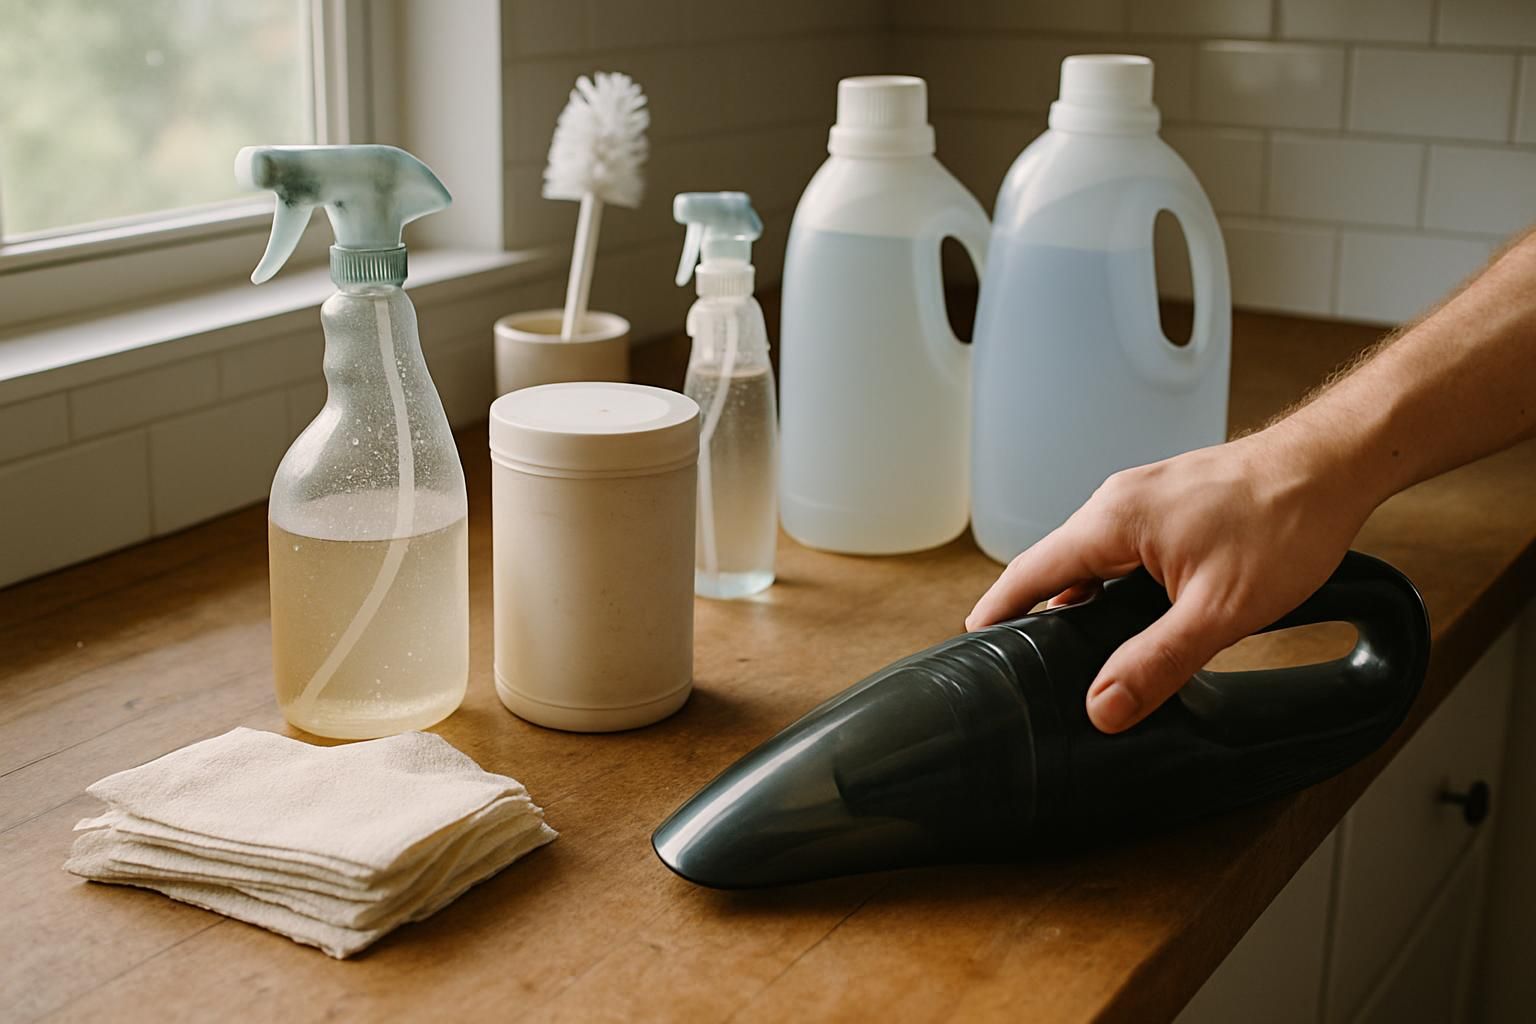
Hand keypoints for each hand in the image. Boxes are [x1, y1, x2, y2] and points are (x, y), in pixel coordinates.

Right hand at [965, 430, 1377, 732]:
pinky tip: (1134, 610)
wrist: (1333, 465)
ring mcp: (1143, 496)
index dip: (999, 611)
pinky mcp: (1169, 500)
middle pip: (1056, 564)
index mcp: (1111, 520)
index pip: (1030, 571)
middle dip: (1038, 611)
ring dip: (1081, 597)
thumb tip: (1104, 707)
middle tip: (1027, 660)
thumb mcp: (1219, 611)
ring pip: (1092, 556)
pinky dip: (1112, 581)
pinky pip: (1120, 545)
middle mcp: (1117, 501)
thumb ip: (1157, 662)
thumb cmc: (1284, 523)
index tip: (972, 642)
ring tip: (1077, 644)